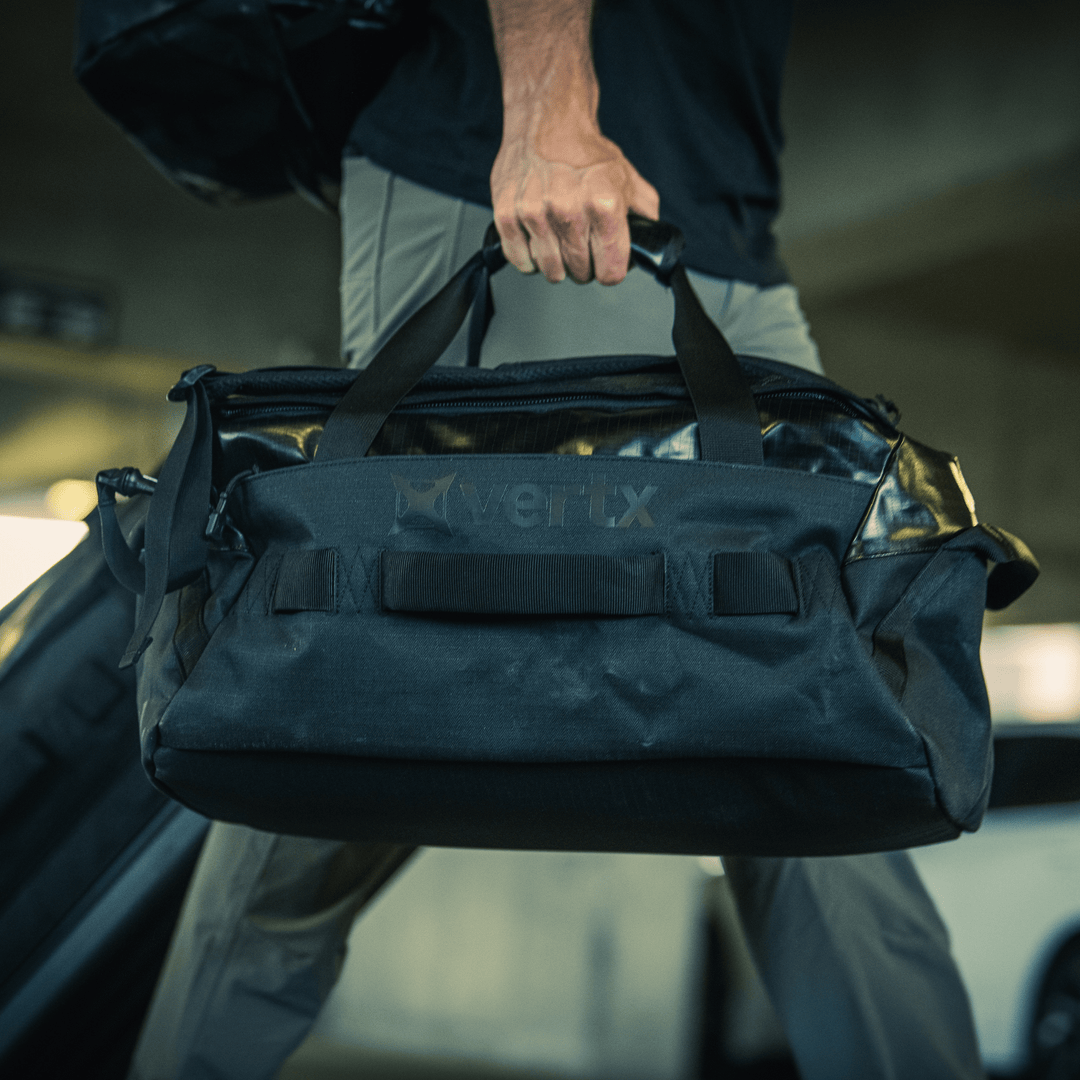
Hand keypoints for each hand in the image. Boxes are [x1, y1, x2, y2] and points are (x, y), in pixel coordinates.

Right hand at [491, 124, 659, 284]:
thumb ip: (645, 215)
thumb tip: (650, 245)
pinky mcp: (507, 215)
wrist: (548, 120)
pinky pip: (520, 260)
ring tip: (559, 241)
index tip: (606, 263)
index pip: (610, 272)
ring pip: (550, 271)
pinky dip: (529, 257)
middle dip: (584, 266)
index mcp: (603, 204)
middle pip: (580, 273)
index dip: (611, 270)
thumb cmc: (585, 151)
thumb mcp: (627, 178)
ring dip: (557, 264)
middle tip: (582, 246)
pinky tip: (538, 239)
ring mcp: (535, 214)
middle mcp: (568, 210)